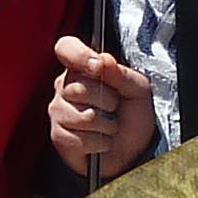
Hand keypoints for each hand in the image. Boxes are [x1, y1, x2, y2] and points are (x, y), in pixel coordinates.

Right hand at [50, 36, 154, 173]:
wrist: (135, 150)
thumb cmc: (133, 116)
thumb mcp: (138, 90)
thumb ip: (120, 73)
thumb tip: (103, 59)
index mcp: (83, 68)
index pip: (66, 48)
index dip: (79, 54)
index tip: (97, 66)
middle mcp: (65, 87)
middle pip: (78, 87)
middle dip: (106, 100)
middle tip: (115, 107)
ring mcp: (58, 112)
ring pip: (82, 116)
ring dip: (106, 125)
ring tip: (110, 126)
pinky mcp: (58, 137)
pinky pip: (80, 138)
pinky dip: (100, 142)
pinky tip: (101, 141)